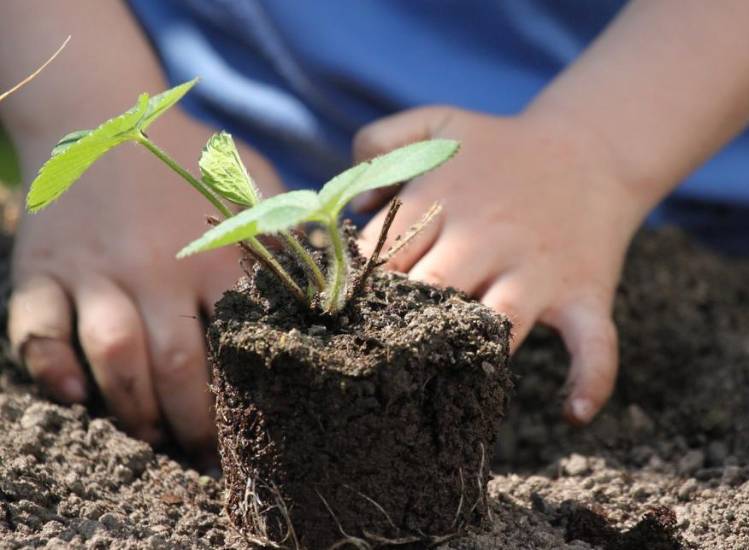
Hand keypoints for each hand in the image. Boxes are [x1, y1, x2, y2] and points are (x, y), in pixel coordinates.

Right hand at [8, 116, 281, 462]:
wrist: (97, 112)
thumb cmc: (185, 156)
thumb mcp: (249, 179)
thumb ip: (285, 227)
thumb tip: (332, 275)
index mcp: (213, 252)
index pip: (237, 341)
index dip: (247, 398)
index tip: (256, 430)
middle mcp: (155, 266)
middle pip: (176, 365)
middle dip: (192, 423)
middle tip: (203, 454)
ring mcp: (95, 269)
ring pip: (113, 357)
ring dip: (133, 409)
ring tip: (152, 436)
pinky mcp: (44, 269)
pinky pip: (36, 329)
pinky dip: (50, 369)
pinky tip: (75, 396)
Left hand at [354, 106, 649, 423]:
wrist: (592, 148)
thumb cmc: (501, 148)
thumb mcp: (437, 123)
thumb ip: (380, 142)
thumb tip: (353, 206)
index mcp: (445, 201)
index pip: (384, 255)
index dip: (358, 288)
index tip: (341, 316)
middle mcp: (487, 238)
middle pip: (431, 291)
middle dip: (401, 324)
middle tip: (377, 357)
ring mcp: (537, 270)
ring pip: (498, 324)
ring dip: (471, 355)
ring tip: (444, 385)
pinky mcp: (584, 294)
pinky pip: (594, 344)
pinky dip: (591, 380)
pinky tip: (572, 412)